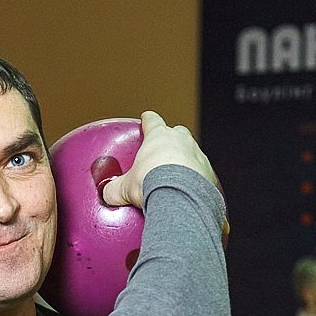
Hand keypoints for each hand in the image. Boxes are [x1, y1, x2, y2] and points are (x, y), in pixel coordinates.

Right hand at [99, 111, 219, 209]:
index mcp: (159, 137)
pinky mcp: (209, 172)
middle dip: (172, 138)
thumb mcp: (126, 187)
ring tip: (178, 175)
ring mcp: (197, 155)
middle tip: (164, 150)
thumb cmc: (153, 184)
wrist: (180, 197)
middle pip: (177, 132)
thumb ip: (115, 188)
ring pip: (192, 151)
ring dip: (186, 159)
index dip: (149, 120)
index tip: (147, 118)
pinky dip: (196, 178)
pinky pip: (201, 172)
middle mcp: (181, 140)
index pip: (153, 121)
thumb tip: (107, 193)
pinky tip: (189, 190)